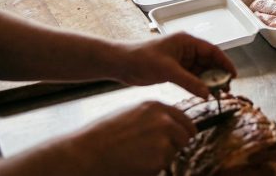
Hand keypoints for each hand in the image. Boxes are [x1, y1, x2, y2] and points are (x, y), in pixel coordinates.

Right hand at [62, 101, 195, 175]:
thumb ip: (154, 116)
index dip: (185, 130)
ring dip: (163, 157)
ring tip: (138, 156)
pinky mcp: (159, 160)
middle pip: (186, 136)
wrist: (88, 154)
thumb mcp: (132, 114)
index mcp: (156, 107)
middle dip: (177, 144)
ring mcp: (163, 140)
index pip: (184, 119)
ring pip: (174, 152)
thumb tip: (171, 124)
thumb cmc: (105, 135)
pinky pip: (163, 166)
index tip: (186, 136)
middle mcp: (164, 121)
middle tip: (158, 151)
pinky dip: (153, 168)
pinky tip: (135, 163)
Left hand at [116, 32, 236, 98]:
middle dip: (218, 75)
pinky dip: (198, 85)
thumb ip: (189, 82)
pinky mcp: (174, 71)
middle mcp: (187, 49)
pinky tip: (204, 94)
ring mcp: (181, 60)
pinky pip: (192, 78)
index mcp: (187, 41)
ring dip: (209, 82)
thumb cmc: (141, 59)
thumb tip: (207, 94)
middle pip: (209, 62)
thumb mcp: (168, 71)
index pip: (212, 51)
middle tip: (226, 89)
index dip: (225, 63)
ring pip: (201, 71)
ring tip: (218, 94)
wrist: (121, 64)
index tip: (234, 75)